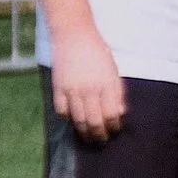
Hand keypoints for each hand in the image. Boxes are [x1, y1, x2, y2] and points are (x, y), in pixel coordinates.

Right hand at [51, 26, 126, 141]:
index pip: (111, 115)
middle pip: (95, 122)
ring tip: (88, 138)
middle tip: (102, 141)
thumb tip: (120, 114)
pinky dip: (67, 118)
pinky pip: (62, 111)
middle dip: (100, 135)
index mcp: (107, 85)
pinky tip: (73, 120)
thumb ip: (117, 93)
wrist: (74, 36)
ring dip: (84, 132)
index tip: (115, 131)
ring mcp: (72, 90)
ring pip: (78, 120)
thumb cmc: (98, 53)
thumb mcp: (114, 72)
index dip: (114, 126)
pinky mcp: (58, 88)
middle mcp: (89, 90)